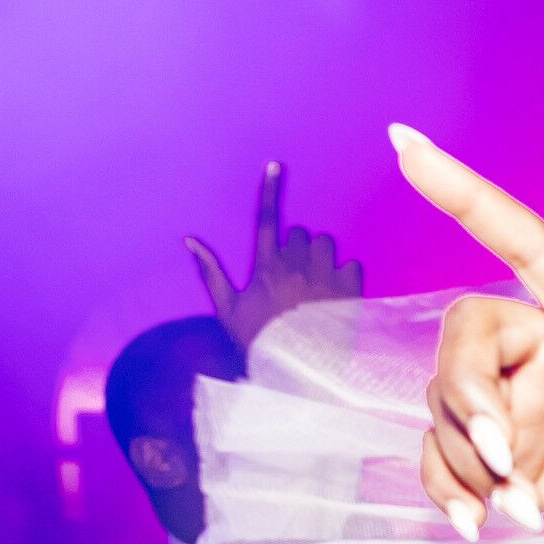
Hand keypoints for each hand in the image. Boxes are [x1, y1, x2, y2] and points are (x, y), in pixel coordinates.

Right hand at [188, 161, 366, 355]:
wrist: (300, 378)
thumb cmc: (261, 344)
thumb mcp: (229, 310)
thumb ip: (212, 272)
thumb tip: (190, 241)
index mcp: (266, 268)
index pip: (266, 219)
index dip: (270, 190)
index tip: (276, 166)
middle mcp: (298, 268)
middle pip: (300, 232)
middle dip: (296, 245)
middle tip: (292, 273)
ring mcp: (326, 279)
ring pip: (326, 243)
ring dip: (321, 255)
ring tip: (315, 281)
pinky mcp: (352, 293)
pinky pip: (353, 264)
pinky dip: (346, 273)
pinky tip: (337, 291)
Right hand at [390, 126, 543, 543]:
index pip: (529, 246)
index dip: (470, 198)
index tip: (408, 147)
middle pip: (466, 336)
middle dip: (467, 395)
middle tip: (503, 459)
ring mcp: (523, 404)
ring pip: (447, 402)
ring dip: (470, 461)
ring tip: (522, 512)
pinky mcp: (505, 457)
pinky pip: (443, 456)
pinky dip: (449, 490)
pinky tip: (479, 526)